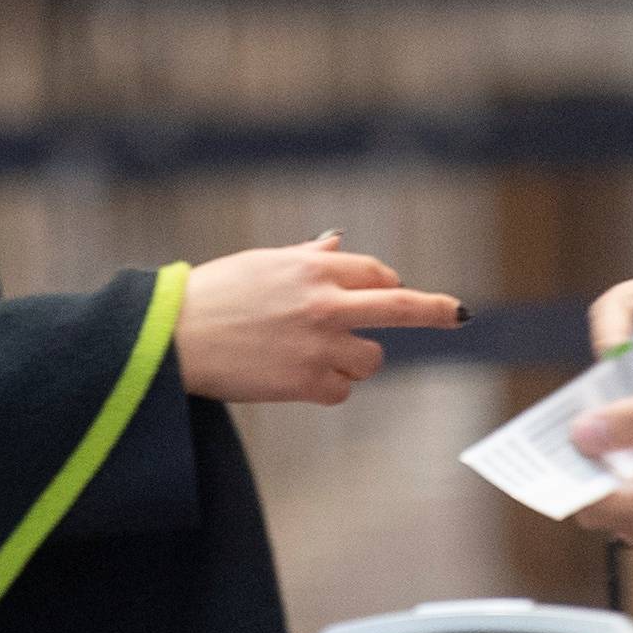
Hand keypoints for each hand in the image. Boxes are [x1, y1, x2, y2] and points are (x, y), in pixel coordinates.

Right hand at [176, 231, 465, 406]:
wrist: (174, 336)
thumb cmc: (213, 295)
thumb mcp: (262, 264)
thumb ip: (306, 257)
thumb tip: (336, 241)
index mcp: (314, 269)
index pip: (375, 274)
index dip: (386, 284)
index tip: (395, 291)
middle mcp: (325, 303)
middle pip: (400, 307)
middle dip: (436, 310)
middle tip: (458, 313)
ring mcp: (319, 345)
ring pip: (370, 358)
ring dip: (354, 359)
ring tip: (312, 357)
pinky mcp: (306, 382)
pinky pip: (341, 390)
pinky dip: (326, 387)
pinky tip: (296, 378)